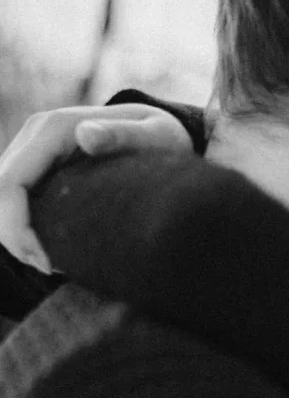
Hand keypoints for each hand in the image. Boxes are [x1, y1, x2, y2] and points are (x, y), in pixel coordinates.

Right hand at [0, 104, 191, 273]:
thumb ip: (123, 135)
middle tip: (52, 269)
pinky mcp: (38, 169)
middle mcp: (35, 136)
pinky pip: (16, 202)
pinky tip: (53, 250)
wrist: (163, 132)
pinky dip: (25, 230)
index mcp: (53, 128)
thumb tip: (84, 134)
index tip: (47, 262)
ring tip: (54, 264)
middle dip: (15, 238)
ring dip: (18, 237)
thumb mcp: (153, 135)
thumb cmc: (163, 137)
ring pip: (2, 201)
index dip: (16, 227)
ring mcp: (33, 152)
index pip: (9, 183)